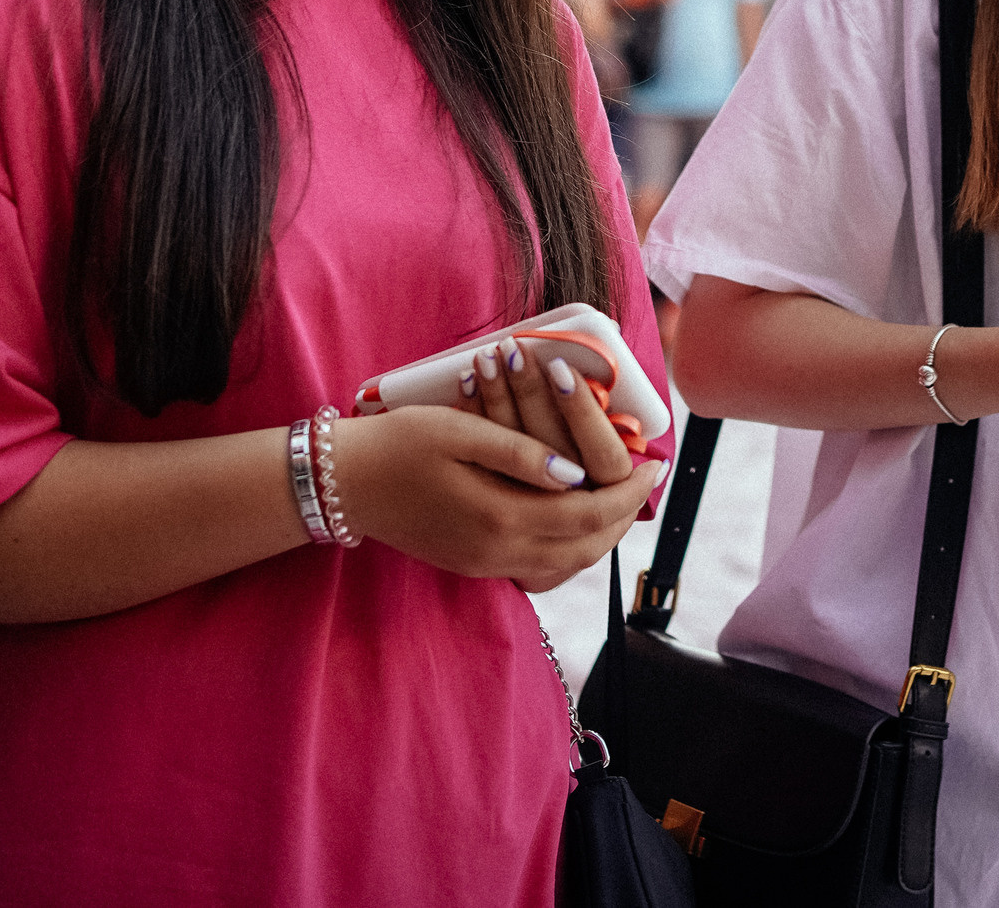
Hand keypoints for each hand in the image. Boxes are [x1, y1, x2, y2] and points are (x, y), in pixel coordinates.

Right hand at [327, 407, 663, 591]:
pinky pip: (540, 567)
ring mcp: (484, 563)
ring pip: (566, 563)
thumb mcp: (460, 432)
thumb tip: (576, 473)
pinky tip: (574, 517)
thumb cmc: (398, 445)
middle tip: (646, 481)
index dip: (628, 490)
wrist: (343, 484)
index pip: (587, 513)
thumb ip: (521, 454)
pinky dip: (570, 547)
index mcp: (499, 517)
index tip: (655, 463)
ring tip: (620, 497)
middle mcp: (497, 551)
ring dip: (600, 534)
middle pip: (586, 547)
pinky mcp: (473, 563)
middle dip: (624, 516)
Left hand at [457, 337, 642, 486]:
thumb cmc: (578, 445)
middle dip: (531, 393)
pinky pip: (482, 459)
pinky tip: (466, 380)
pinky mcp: (494, 498)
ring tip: (488, 355)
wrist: (526, 493)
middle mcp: (571, 500)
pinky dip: (472, 415)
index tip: (562, 369)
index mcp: (608, 486)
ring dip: (498, 396)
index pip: (606, 456)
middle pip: (552, 448)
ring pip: (512, 453)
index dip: (584, 411)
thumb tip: (607, 333)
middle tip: (516, 351)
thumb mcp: (600, 430)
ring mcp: (529, 505)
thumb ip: (603, 395)